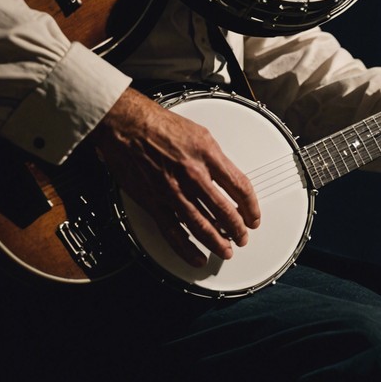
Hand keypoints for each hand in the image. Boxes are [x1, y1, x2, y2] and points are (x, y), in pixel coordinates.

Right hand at [89, 88, 259, 266]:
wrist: (126, 125)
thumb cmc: (160, 124)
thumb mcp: (200, 133)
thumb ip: (216, 158)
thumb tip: (229, 178)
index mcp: (208, 156)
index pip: (240, 187)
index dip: (251, 207)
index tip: (254, 217)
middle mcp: (192, 175)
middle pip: (224, 211)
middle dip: (237, 229)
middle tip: (243, 237)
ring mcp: (172, 191)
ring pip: (201, 226)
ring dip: (217, 242)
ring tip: (226, 251)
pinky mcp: (153, 202)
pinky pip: (173, 232)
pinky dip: (186, 249)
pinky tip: (197, 257)